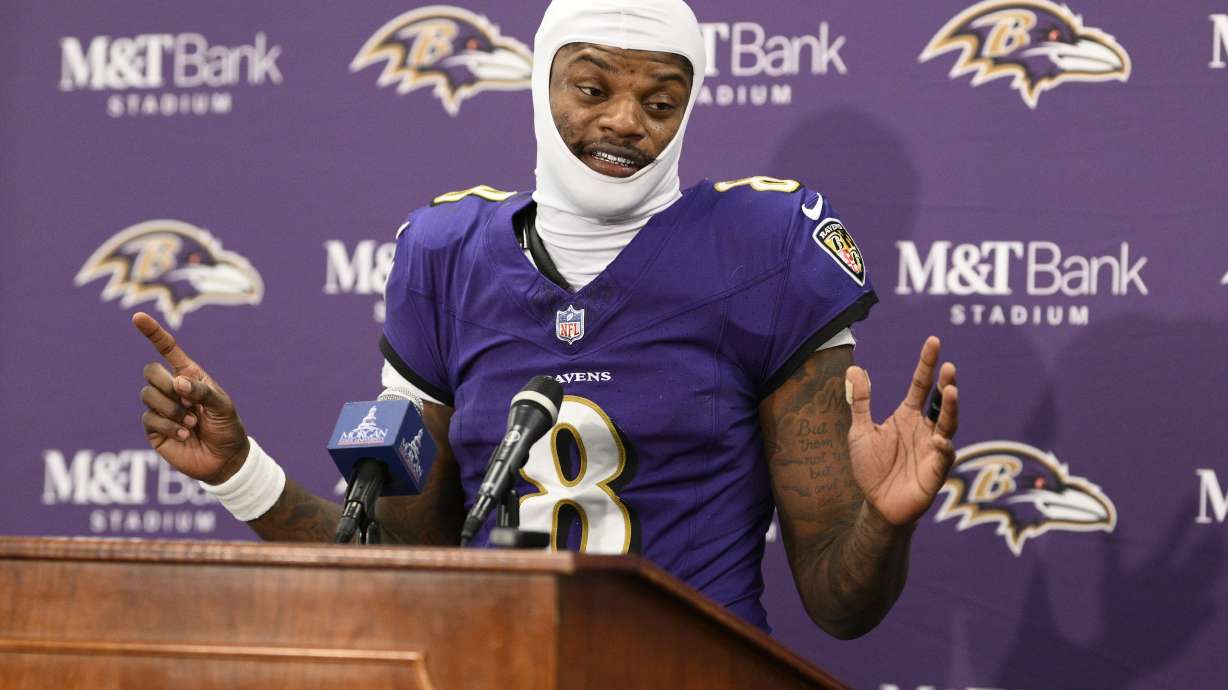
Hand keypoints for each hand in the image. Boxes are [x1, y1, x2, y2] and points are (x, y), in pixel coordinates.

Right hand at [134, 312, 248, 484]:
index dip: (152, 333)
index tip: (137, 317)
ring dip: (172, 409)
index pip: (167, 349)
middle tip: (189, 402)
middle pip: (150, 372)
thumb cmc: (227, 427)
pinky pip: (148, 418)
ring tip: (192, 423)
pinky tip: (184, 434)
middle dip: (167, 385)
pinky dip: (169, 425)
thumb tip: (178, 383)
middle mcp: (171, 389)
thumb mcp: (223, 406)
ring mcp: (160, 408)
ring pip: (147, 395)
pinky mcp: (153, 429)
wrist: (225, 459)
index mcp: (189, 376)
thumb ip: (202, 391)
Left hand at [845, 336, 958, 526]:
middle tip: (949, 367)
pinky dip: (943, 447)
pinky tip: (939, 440)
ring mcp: (933, 448)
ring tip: (951, 390)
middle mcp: (924, 428)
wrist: (877, 504)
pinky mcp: (937, 470)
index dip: (927, 364)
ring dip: (951, 408)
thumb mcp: (860, 431)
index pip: (920, 385)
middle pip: (939, 402)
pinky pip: (945, 456)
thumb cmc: (871, 468)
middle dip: (946, 384)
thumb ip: (860, 402)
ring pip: (948, 424)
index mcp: (907, 416)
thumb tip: (853, 368)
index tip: (934, 341)